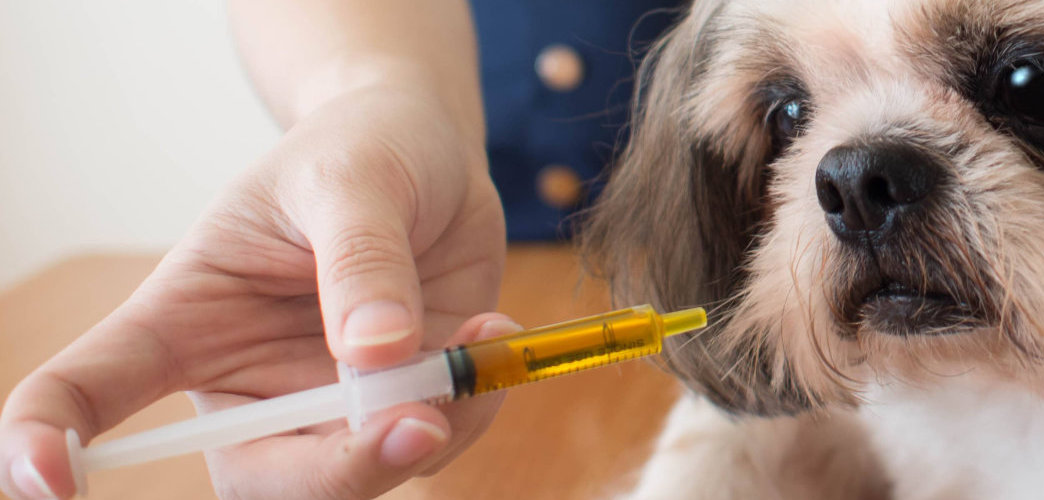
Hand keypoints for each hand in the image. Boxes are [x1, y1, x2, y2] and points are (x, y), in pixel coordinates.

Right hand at [0, 86, 509, 498]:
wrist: (432, 154)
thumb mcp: (353, 179)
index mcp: (184, 318)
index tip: (48, 480)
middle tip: (419, 422)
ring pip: (356, 474)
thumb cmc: (362, 151)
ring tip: (479, 335)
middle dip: (338, 469)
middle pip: (257, 476)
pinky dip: (474, 405)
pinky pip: (434, 442)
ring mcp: (323, 402)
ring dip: (430, 430)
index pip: (88, 388)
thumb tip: (377, 354)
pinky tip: (491, 335)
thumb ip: (360, 261)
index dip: (49, 442)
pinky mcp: (398, 405)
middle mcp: (244, 379)